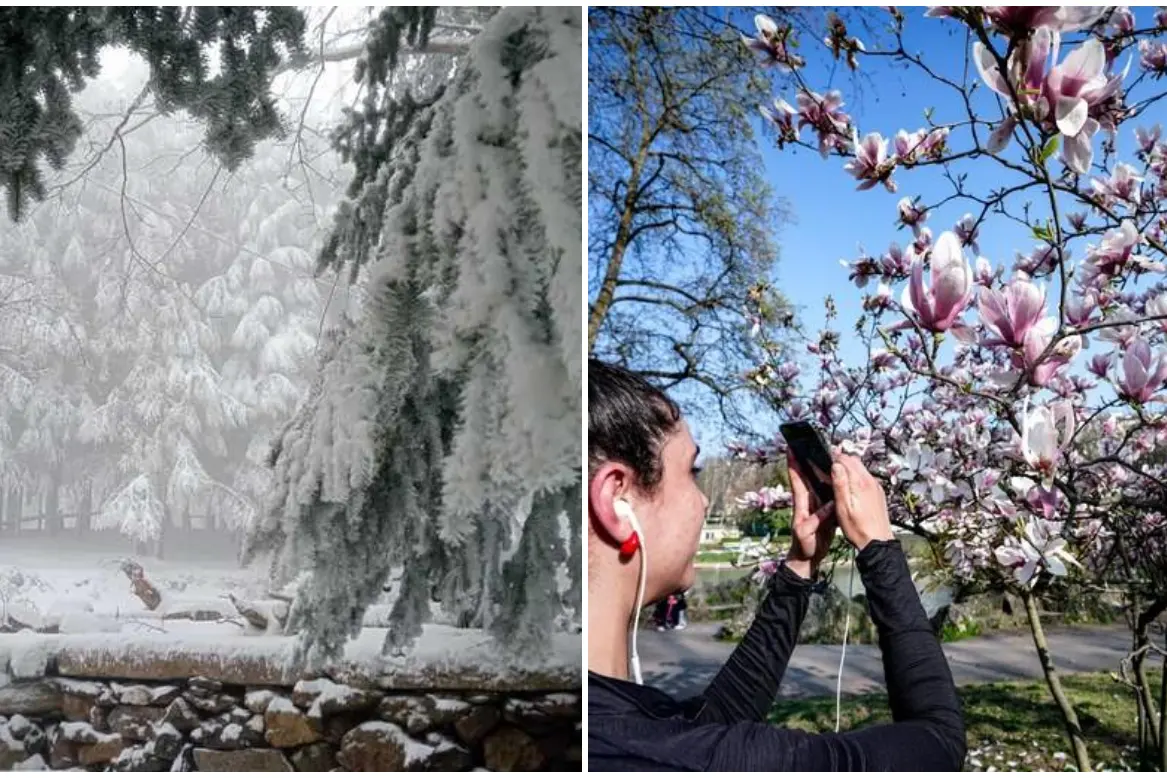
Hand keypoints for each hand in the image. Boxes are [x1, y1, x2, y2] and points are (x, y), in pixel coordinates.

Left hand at [785, 452, 836, 579]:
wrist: (807, 558)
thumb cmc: (804, 546)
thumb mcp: (807, 533)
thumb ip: (817, 520)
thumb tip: (829, 505)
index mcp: (801, 504)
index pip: (796, 479)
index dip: (793, 463)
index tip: (790, 447)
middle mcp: (807, 501)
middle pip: (806, 476)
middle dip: (804, 459)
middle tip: (805, 442)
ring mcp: (815, 505)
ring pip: (817, 483)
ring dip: (818, 468)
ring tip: (822, 453)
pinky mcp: (824, 511)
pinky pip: (828, 493)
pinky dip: (830, 483)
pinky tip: (836, 475)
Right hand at [830, 454, 893, 550]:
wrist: (877, 542)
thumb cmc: (858, 529)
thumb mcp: (843, 508)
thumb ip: (840, 484)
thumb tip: (836, 465)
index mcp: (860, 483)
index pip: (845, 460)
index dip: (833, 459)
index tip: (824, 462)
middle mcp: (870, 482)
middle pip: (854, 460)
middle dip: (841, 461)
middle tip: (829, 468)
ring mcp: (876, 487)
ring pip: (860, 467)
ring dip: (848, 468)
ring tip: (837, 476)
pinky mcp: (878, 493)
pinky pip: (866, 477)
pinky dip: (856, 476)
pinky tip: (850, 486)